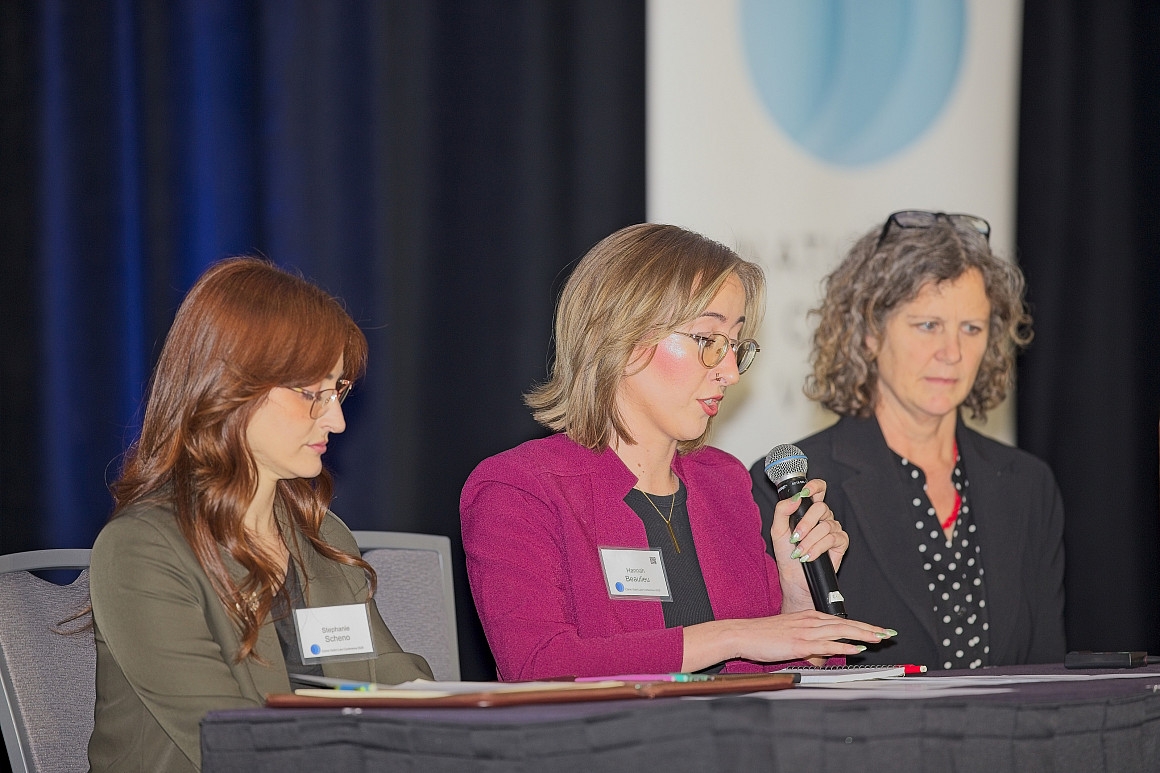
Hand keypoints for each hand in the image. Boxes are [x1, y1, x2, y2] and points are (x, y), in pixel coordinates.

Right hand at [682, 611, 893, 670]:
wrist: (742, 634)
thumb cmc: (762, 635)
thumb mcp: (789, 637)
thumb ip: (807, 645)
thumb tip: (822, 656)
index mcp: (808, 617)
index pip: (840, 621)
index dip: (861, 625)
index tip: (878, 629)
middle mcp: (810, 621)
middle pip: (846, 624)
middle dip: (869, 628)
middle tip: (888, 632)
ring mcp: (805, 631)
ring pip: (841, 631)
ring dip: (863, 635)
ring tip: (880, 638)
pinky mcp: (799, 642)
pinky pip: (827, 644)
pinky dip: (844, 645)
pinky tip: (857, 648)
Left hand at [768, 478, 848, 611]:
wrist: (794, 578)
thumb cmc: (786, 554)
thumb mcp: (777, 530)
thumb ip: (782, 510)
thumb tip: (795, 498)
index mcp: (808, 510)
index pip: (818, 490)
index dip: (815, 486)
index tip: (806, 491)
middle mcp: (823, 517)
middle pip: (821, 507)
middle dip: (806, 523)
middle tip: (795, 536)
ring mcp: (833, 529)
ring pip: (825, 525)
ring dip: (809, 540)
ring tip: (800, 551)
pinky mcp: (841, 542)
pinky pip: (832, 539)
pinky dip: (818, 548)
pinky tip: (809, 556)